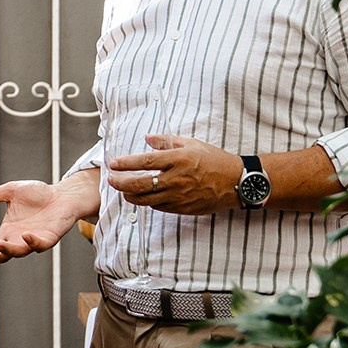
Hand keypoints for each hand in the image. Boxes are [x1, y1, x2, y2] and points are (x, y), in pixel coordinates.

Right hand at [0, 180, 86, 263]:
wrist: (63, 194)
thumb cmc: (38, 195)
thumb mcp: (9, 192)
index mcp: (8, 232)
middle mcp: (19, 240)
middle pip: (2, 254)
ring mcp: (34, 240)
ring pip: (20, 251)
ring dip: (9, 250)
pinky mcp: (50, 237)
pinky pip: (41, 244)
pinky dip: (33, 242)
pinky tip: (26, 236)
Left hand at [106, 135, 239, 214]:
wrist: (236, 182)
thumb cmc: (214, 160)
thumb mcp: (191, 144)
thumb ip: (166, 141)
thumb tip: (147, 139)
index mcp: (178, 159)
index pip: (145, 161)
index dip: (125, 163)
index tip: (113, 163)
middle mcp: (176, 179)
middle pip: (140, 184)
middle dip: (120, 183)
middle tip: (111, 180)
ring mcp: (179, 196)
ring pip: (146, 200)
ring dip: (130, 196)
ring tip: (123, 190)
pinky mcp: (183, 208)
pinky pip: (158, 207)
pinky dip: (148, 202)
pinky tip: (144, 197)